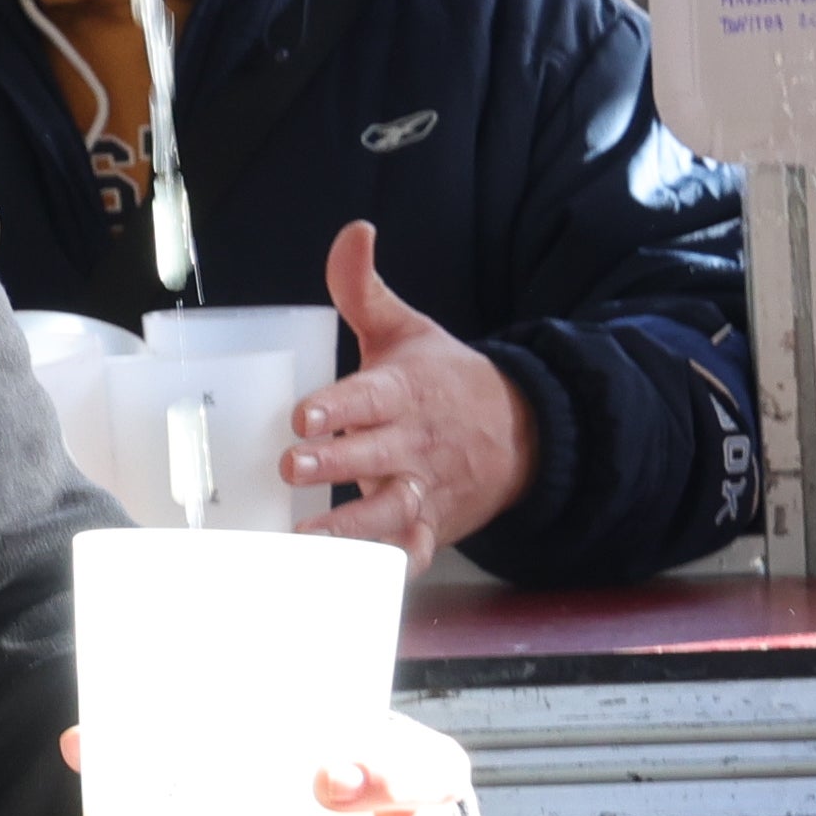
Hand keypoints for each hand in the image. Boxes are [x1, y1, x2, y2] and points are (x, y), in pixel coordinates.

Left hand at [286, 224, 531, 560]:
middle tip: (292, 464)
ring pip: (389, 511)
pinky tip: (353, 583)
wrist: (523, 434)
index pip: (370, 396)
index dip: (338, 406)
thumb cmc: (445, 380)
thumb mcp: (407, 330)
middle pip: (374, 454)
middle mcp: (413, 443)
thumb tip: (353, 231)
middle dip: (334, 462)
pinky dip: (390, 569)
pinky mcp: (431, 527)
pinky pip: (412, 553)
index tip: (305, 415)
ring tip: (305, 537)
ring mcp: (424, 489)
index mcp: (405, 392)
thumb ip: (364, 288)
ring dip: (350, 527)